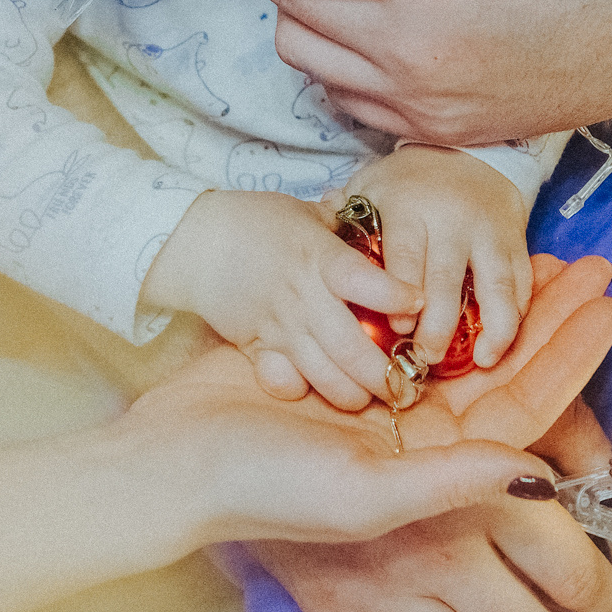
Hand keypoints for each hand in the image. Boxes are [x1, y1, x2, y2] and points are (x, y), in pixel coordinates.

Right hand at [142, 190, 421, 410]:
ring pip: (323, 374)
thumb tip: (383, 224)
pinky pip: (282, 381)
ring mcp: (278, 326)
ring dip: (353, 393)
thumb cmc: (256, 220)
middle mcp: (302, 297)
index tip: (419, 304)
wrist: (192, 240)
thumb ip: (345, 226)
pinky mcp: (255, 347)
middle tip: (410, 386)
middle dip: (386, 374)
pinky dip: (302, 390)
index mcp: (317, 257)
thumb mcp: (305, 213)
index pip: (363, 281)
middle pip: (351, 347)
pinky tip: (318, 390)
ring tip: (373, 398)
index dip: (395, 295)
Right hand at [234, 255, 611, 611]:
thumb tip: (544, 474)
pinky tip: (462, 257)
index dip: (568, 354)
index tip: (610, 306)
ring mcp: (378, 396)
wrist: (175, 461)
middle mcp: (414, 433)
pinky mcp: (339, 362)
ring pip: (461, 340)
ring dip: (501, 296)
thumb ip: (455, 481)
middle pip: (501, 365)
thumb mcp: (367, 494)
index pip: (523, 405)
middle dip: (548, 317)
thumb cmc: (263, 490)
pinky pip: (405, 323)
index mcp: (431, 466)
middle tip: (593, 267)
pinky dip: (438, 288)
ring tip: (544, 253)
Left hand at [343, 145, 531, 367]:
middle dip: (439, 327)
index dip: (402, 300)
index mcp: (408, 207)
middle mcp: (451, 219)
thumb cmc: (404, 183)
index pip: (405, 258)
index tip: (399, 333)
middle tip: (426, 359)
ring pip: (496, 285)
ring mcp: (488, 230)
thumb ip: (341, 216)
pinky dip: (516, 316)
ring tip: (481, 363)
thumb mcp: (369, 188)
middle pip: (446, 281)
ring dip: (492, 329)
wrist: (465, 152)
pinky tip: (501, 344)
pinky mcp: (515, 240)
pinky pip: (521, 282)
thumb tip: (309, 239)